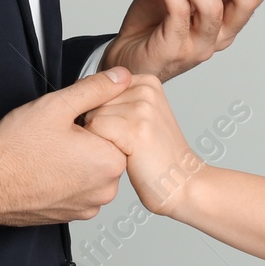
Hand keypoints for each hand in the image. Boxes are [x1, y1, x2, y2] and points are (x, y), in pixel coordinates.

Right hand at [0, 67, 132, 225]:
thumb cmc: (16, 149)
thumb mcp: (58, 105)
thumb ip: (96, 89)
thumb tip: (121, 77)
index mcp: (110, 162)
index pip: (117, 129)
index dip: (92, 117)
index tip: (70, 120)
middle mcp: (105, 190)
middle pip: (106, 150)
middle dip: (87, 139)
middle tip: (57, 134)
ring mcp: (88, 206)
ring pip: (92, 170)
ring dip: (77, 159)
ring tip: (49, 152)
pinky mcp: (72, 215)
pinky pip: (79, 189)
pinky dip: (67, 178)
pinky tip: (46, 169)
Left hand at [82, 74, 209, 218]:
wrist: (183, 183)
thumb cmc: (156, 157)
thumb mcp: (141, 117)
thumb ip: (117, 99)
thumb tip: (81, 88)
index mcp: (147, 81)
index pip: (97, 87)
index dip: (99, 113)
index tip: (121, 131)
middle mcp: (146, 88)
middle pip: (93, 100)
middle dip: (99, 126)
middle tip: (126, 144)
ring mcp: (143, 107)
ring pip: (92, 115)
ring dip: (101, 139)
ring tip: (128, 150)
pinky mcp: (136, 127)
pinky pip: (95, 130)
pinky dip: (101, 148)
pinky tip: (126, 156)